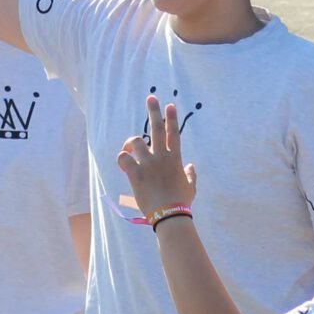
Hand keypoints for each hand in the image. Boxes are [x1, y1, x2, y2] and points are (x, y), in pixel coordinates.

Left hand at [116, 94, 198, 216]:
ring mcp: (148, 164)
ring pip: (136, 142)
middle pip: (157, 129)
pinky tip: (124, 163)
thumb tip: (191, 166)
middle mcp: (161, 157)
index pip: (174, 133)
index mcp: (175, 159)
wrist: (170, 215)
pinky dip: (122, 158)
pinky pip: (124, 158)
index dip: (171, 118)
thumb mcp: (191, 186)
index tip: (169, 105)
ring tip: (129, 148)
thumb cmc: (181, 202)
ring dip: (130, 143)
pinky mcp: (136, 173)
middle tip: (151, 98)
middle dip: (154, 111)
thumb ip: (191, 174)